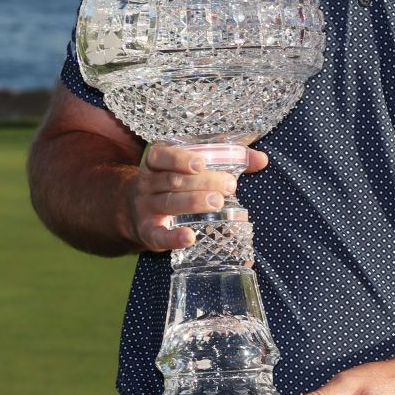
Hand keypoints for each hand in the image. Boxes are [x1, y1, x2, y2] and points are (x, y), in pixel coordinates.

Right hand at [125, 142, 268, 252]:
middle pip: (173, 181)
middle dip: (202, 183)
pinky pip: (158, 235)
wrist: (133, 211)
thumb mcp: (190, 170)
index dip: (180, 159)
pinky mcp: (148, 232)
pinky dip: (173, 238)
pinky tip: (189, 238)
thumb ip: (227, 162)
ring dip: (193, 202)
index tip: (202, 163)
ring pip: (168, 203)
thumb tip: (261, 159)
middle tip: (230, 186)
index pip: (162, 156)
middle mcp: (147, 184)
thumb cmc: (174, 184)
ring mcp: (145, 208)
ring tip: (218, 202)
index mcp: (157, 164)